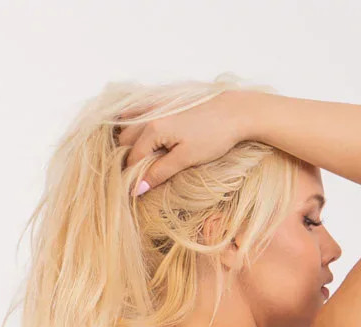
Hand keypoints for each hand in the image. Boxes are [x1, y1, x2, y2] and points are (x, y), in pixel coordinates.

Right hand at [116, 90, 251, 196]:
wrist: (234, 111)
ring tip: (144, 160)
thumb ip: (160, 172)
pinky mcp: (164, 101)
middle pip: (125, 140)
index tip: (138, 191)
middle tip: (143, 176)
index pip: (132, 158)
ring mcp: (156, 105)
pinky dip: (136, 125)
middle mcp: (149, 115)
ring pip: (130, 125)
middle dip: (130, 159)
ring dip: (131, 142)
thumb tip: (138, 188)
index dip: (133, 176)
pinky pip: (139, 112)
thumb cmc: (213, 136)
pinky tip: (144, 136)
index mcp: (153, 129)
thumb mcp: (186, 159)